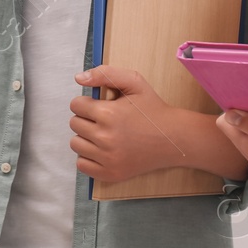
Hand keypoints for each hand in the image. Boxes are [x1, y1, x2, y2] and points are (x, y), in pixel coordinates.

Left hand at [69, 66, 184, 182]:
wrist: (173, 138)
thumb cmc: (153, 109)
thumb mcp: (134, 82)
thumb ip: (105, 74)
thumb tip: (78, 78)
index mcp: (108, 113)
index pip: (76, 105)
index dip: (87, 103)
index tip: (99, 105)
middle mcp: (105, 138)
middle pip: (74, 124)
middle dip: (86, 118)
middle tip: (104, 120)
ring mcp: (107, 158)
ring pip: (75, 144)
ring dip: (85, 137)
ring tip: (103, 134)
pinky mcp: (110, 174)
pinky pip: (82, 165)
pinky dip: (88, 157)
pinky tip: (103, 150)